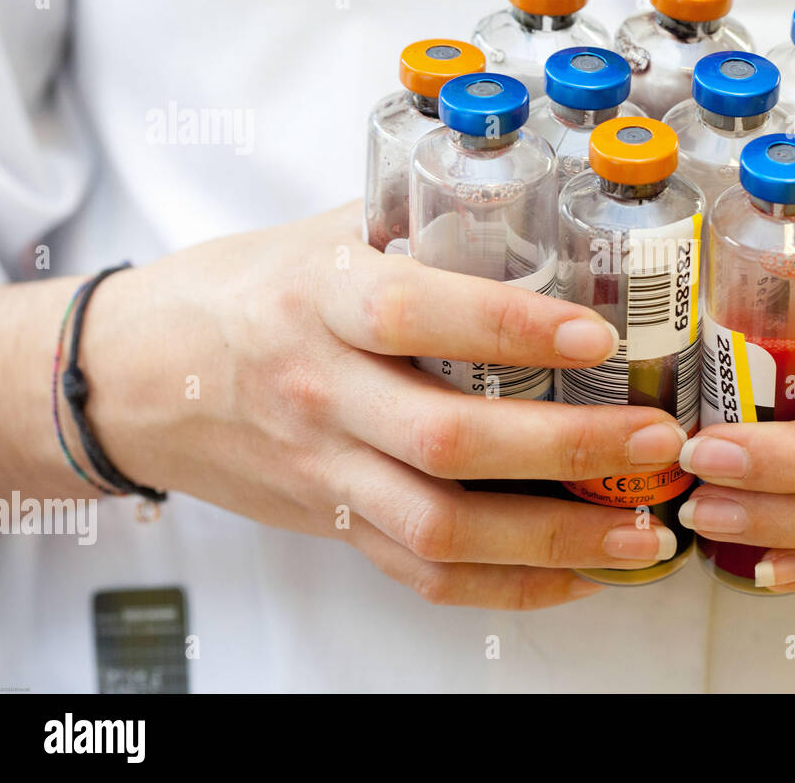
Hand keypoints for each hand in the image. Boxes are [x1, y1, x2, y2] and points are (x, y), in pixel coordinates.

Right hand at [74, 202, 688, 608]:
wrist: (139, 376)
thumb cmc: (247, 291)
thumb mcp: (323, 234)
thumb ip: (419, 225)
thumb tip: (541, 211)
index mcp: (319, 298)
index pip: (413, 312)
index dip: (509, 325)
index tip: (598, 334)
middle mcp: (320, 390)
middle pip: (447, 440)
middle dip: (567, 448)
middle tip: (655, 441)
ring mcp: (325, 469)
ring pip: (440, 526)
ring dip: (553, 540)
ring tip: (638, 533)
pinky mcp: (333, 523)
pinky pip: (421, 574)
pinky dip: (508, 584)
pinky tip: (578, 574)